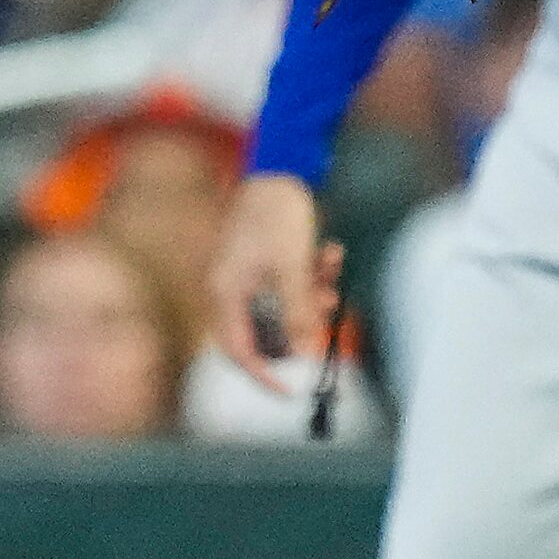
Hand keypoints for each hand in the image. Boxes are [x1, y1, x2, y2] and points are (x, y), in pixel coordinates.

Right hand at [208, 174, 346, 393]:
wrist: (281, 167)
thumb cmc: (278, 215)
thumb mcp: (292, 268)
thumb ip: (297, 313)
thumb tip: (305, 353)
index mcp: (225, 293)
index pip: (238, 351)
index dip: (263, 376)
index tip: (291, 392)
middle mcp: (230, 289)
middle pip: (265, 331)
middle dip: (300, 323)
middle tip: (328, 308)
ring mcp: (247, 276)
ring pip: (283, 308)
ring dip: (311, 295)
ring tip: (332, 267)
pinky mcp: (264, 264)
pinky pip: (288, 287)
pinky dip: (310, 278)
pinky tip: (330, 254)